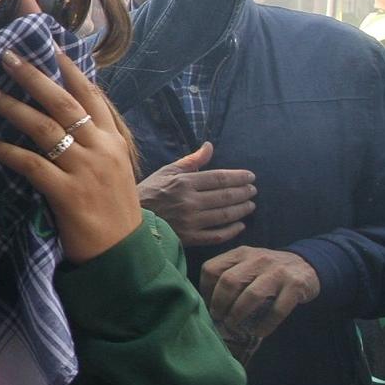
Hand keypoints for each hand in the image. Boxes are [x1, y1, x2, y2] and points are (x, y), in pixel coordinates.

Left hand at [0, 50, 142, 262]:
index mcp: (114, 140)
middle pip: (64, 102)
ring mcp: (86, 170)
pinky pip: (31, 165)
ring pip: (44, 128)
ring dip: (12, 106)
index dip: (69, 68)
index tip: (47, 45)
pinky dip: (6, 151)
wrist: (122, 256)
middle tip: (6, 55)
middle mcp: (102, 149)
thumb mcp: (114, 168)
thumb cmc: (113, 211)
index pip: (92, 94)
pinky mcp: (68, 194)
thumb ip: (96, 140)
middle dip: (33, 76)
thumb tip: (68, 114)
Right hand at [136, 141, 256, 246]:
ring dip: (241, 210)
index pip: (219, 178)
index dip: (238, 177)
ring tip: (250, 205)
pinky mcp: (189, 238)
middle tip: (253, 191)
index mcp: (184, 183)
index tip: (250, 177)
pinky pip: (216, 236)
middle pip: (225, 196)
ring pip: (224, 216)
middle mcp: (189, 202)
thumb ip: (191, 161)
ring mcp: (190, 222)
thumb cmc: (149, 193)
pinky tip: (240, 226)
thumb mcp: (167, 172)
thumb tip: (209, 146)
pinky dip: (231, 231)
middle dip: (243, 193)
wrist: (131, 220)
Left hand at [198, 246, 320, 340]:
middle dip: (220, 304)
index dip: (204, 290)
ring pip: (251, 295)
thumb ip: (229, 275)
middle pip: (229, 281)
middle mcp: (258, 258)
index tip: (207, 306)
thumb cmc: (268, 271)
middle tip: (219, 319)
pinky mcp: (295, 285)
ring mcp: (278, 271)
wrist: (307, 266)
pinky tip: (259, 331)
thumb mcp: (247, 264)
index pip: (212, 269)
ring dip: (239, 315)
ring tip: (234, 326)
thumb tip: (206, 305)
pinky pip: (277, 309)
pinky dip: (265, 324)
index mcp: (241, 253)